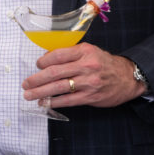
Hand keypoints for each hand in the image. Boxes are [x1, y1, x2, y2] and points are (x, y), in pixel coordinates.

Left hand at [22, 42, 144, 107]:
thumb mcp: (89, 51)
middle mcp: (86, 66)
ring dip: (41, 92)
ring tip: (29, 95)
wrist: (128, 77)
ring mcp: (89, 82)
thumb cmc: (104, 63)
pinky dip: (54, 102)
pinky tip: (44, 103)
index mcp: (84, 52)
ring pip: (59, 87)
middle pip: (54, 73)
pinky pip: (68, 100)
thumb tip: (46, 59)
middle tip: (25, 84)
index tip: (37, 65)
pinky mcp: (91, 96)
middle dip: (36, 79)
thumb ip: (70, 54)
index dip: (43, 61)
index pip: (57, 55)